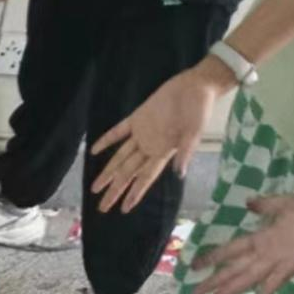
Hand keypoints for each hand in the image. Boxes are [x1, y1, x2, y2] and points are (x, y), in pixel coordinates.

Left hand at [90, 66, 221, 214]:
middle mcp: (150, 147)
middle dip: (115, 190)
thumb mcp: (195, 132)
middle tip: (102, 207)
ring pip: (120, 157)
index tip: (124, 209)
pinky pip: (119, 132)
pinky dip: (107, 140)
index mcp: (163, 153)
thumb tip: (179, 174)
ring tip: (95, 188)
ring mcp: (142, 133)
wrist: (196, 85)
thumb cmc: (199, 110)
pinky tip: (94, 151)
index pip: (145, 178)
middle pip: (128, 173)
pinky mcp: (138, 117)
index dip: (134, 193)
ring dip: (108, 172)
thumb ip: (186, 152)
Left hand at [191, 188, 293, 293]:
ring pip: (253, 278)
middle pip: (237, 269)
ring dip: (233, 289)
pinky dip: (268, 288)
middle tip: (195, 293)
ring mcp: (283, 261)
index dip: (212, 258)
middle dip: (215, 281)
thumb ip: (266, 205)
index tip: (195, 266)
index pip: (231, 249)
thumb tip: (248, 203)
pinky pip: (279, 280)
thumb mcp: (288, 200)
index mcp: (264, 235)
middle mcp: (269, 252)